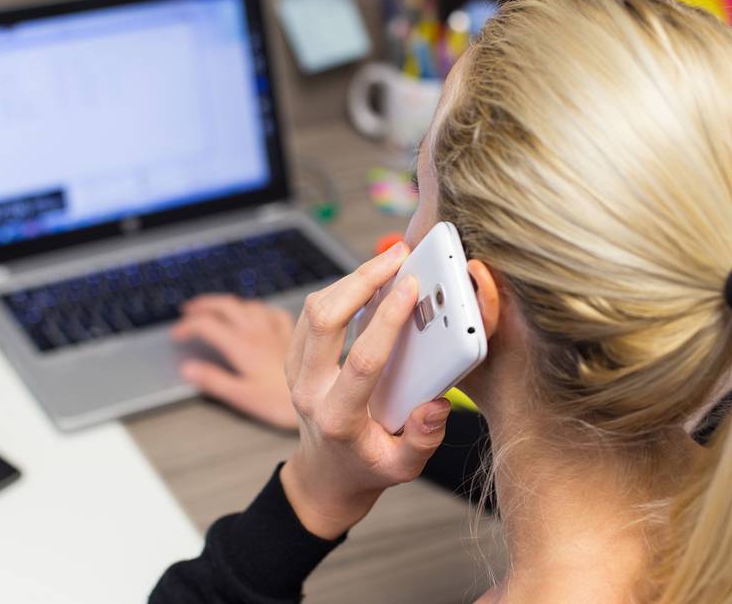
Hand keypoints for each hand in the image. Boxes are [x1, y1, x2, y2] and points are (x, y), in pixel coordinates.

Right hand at [170, 295, 297, 430]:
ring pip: (248, 305)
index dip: (187, 326)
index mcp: (242, 346)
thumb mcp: (241, 396)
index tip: (177, 335)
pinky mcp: (292, 335)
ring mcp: (276, 331)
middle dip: (204, 305)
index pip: (207, 325)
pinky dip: (260, 310)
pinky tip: (259, 315)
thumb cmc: (281, 404)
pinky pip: (273, 312)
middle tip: (189, 311)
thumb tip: (188, 369)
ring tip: (218, 310)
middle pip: (225, 306)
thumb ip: (213, 380)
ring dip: (229, 304)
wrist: (320, 402)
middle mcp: (258, 332)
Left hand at [280, 243, 451, 539]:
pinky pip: (309, 313)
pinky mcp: (294, 358)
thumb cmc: (369, 467)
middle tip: (398, 255)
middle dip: (362, 280)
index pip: (362, 360)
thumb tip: (437, 404)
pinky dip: (337, 290)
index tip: (411, 288)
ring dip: (350, 279)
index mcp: (338, 418)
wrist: (326, 476)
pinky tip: (367, 280)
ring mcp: (295, 373)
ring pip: (313, 310)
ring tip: (388, 260)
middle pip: (325, 320)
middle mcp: (308, 391)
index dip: (387, 320)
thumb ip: (423, 439)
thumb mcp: (404, 468)